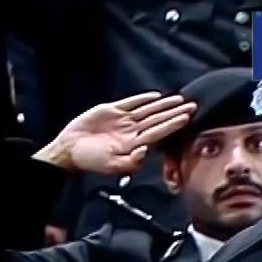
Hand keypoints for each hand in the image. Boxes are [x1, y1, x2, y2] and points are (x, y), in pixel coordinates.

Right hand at [35, 92, 195, 176]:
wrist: (68, 150)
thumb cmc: (89, 160)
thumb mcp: (111, 166)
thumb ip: (130, 162)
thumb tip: (146, 151)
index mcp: (133, 144)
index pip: (158, 132)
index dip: (172, 124)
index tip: (187, 117)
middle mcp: (131, 131)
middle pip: (157, 120)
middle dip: (175, 113)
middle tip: (193, 105)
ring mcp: (122, 121)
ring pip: (148, 110)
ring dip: (164, 105)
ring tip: (180, 99)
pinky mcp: (111, 111)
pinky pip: (130, 103)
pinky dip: (143, 99)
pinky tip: (155, 96)